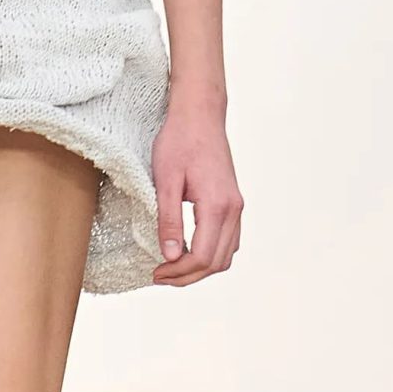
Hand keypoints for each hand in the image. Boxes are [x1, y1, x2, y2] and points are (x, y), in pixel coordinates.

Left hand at [151, 94, 242, 284]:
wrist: (199, 115)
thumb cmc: (179, 141)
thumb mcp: (165, 180)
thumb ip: (169, 220)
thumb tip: (169, 256)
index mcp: (217, 205)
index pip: (202, 256)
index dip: (179, 272)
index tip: (155, 274)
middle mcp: (233, 209)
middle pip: (216, 262)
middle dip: (188, 276)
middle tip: (159, 276)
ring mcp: (237, 206)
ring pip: (226, 254)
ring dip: (200, 268)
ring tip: (171, 268)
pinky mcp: (233, 202)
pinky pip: (228, 240)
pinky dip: (210, 254)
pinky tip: (187, 251)